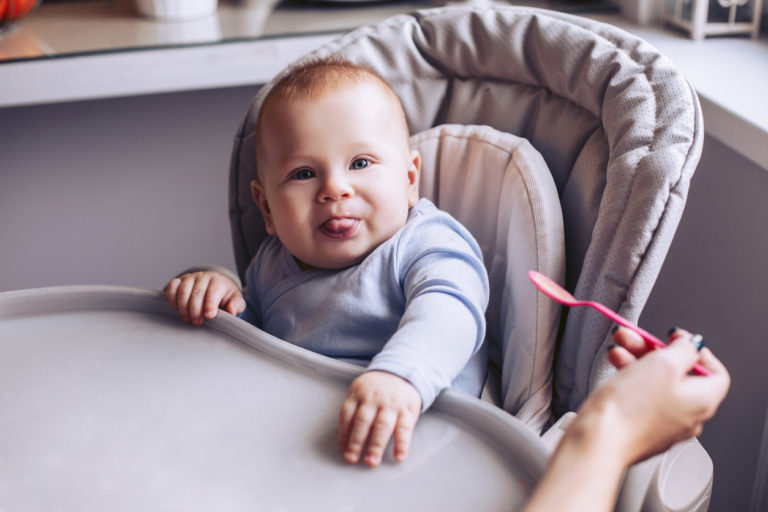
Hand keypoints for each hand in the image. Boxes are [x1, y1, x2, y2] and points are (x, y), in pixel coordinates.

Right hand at [165, 271, 245, 325]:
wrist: (216, 288)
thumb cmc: (225, 296)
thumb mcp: (236, 301)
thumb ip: (237, 305)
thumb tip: (232, 310)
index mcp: (219, 281)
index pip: (213, 291)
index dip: (210, 304)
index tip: (209, 316)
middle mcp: (204, 277)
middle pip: (197, 293)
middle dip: (196, 310)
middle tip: (197, 322)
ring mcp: (191, 277)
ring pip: (183, 290)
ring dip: (183, 307)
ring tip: (187, 319)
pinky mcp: (180, 280)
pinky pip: (172, 286)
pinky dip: (172, 298)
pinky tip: (177, 308)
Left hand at [338, 370, 421, 467]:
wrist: (403, 372)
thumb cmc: (377, 388)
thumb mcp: (361, 391)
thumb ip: (353, 410)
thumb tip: (344, 440)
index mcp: (359, 393)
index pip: (347, 414)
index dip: (343, 433)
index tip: (343, 449)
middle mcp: (374, 398)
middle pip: (363, 421)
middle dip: (356, 442)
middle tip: (351, 459)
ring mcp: (391, 404)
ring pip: (382, 426)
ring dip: (376, 445)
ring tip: (371, 461)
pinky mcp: (408, 410)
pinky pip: (404, 428)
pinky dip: (402, 444)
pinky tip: (398, 457)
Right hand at [593, 327, 729, 463]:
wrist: (599, 438)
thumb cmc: (632, 408)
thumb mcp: (664, 363)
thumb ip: (683, 349)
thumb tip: (690, 346)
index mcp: (702, 401)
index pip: (714, 372)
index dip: (696, 351)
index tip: (675, 338)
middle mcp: (688, 416)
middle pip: (679, 374)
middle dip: (654, 350)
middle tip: (636, 338)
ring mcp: (663, 425)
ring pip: (656, 383)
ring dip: (637, 360)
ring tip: (617, 349)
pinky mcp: (641, 428)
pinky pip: (641, 397)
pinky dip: (630, 379)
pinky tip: (614, 367)